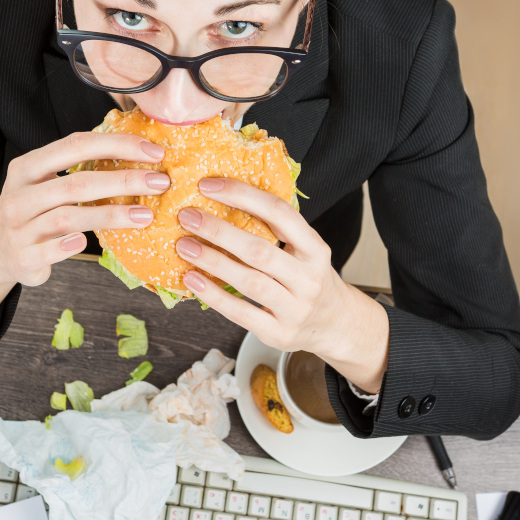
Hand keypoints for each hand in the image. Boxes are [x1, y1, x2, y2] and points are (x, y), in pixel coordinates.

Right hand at [0, 131, 167, 330]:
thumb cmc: (31, 209)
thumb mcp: (42, 182)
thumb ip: (77, 167)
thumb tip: (137, 152)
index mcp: (27, 168)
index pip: (75, 145)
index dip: (116, 145)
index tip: (153, 150)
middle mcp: (20, 195)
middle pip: (77, 183)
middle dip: (123, 180)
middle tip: (160, 182)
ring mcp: (19, 228)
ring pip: (68, 217)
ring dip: (110, 215)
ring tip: (146, 216)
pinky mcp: (22, 258)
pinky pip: (50, 251)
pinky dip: (70, 246)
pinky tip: (89, 244)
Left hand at [175, 177, 389, 392]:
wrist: (335, 324)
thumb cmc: (307, 278)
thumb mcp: (305, 250)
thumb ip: (277, 228)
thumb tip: (224, 194)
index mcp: (316, 249)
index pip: (280, 213)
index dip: (242, 195)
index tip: (208, 185)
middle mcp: (309, 279)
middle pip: (260, 251)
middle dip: (219, 231)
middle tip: (187, 217)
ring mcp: (295, 309)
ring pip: (250, 282)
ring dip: (213, 261)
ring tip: (184, 246)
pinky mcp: (279, 333)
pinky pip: (241, 313)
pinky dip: (213, 295)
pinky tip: (192, 279)